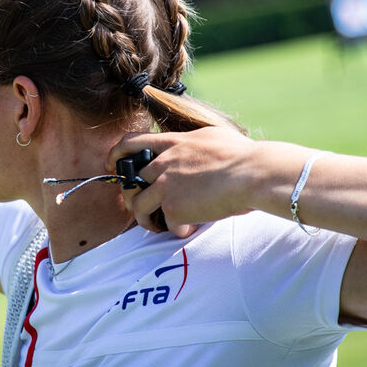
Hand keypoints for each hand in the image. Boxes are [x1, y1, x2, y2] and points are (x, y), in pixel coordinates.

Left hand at [108, 127, 311, 235]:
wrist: (253, 173)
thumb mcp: (212, 136)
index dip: (116, 155)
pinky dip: (177, 230)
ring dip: (147, 220)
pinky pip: (166, 225)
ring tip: (160, 225)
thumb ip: (195, 142)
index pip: (130, 143)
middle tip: (142, 207)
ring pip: (138, 207)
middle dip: (132, 196)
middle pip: (130, 181)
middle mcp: (163, 164)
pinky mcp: (175, 209)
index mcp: (172, 143)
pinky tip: (190, 228)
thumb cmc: (243, 155)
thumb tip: (197, 147)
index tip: (112, 165)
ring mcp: (166, 187)